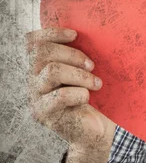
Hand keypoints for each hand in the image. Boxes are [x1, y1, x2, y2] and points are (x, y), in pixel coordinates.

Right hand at [26, 27, 114, 150]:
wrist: (95, 129)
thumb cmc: (94, 98)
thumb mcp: (86, 73)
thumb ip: (80, 56)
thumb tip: (92, 34)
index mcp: (40, 66)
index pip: (32, 42)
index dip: (50, 33)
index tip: (75, 35)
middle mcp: (32, 79)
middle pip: (42, 53)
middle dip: (73, 54)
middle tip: (92, 65)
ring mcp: (35, 97)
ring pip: (52, 71)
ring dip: (80, 74)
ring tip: (96, 83)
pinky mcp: (43, 113)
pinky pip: (61, 95)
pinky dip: (80, 92)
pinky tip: (88, 97)